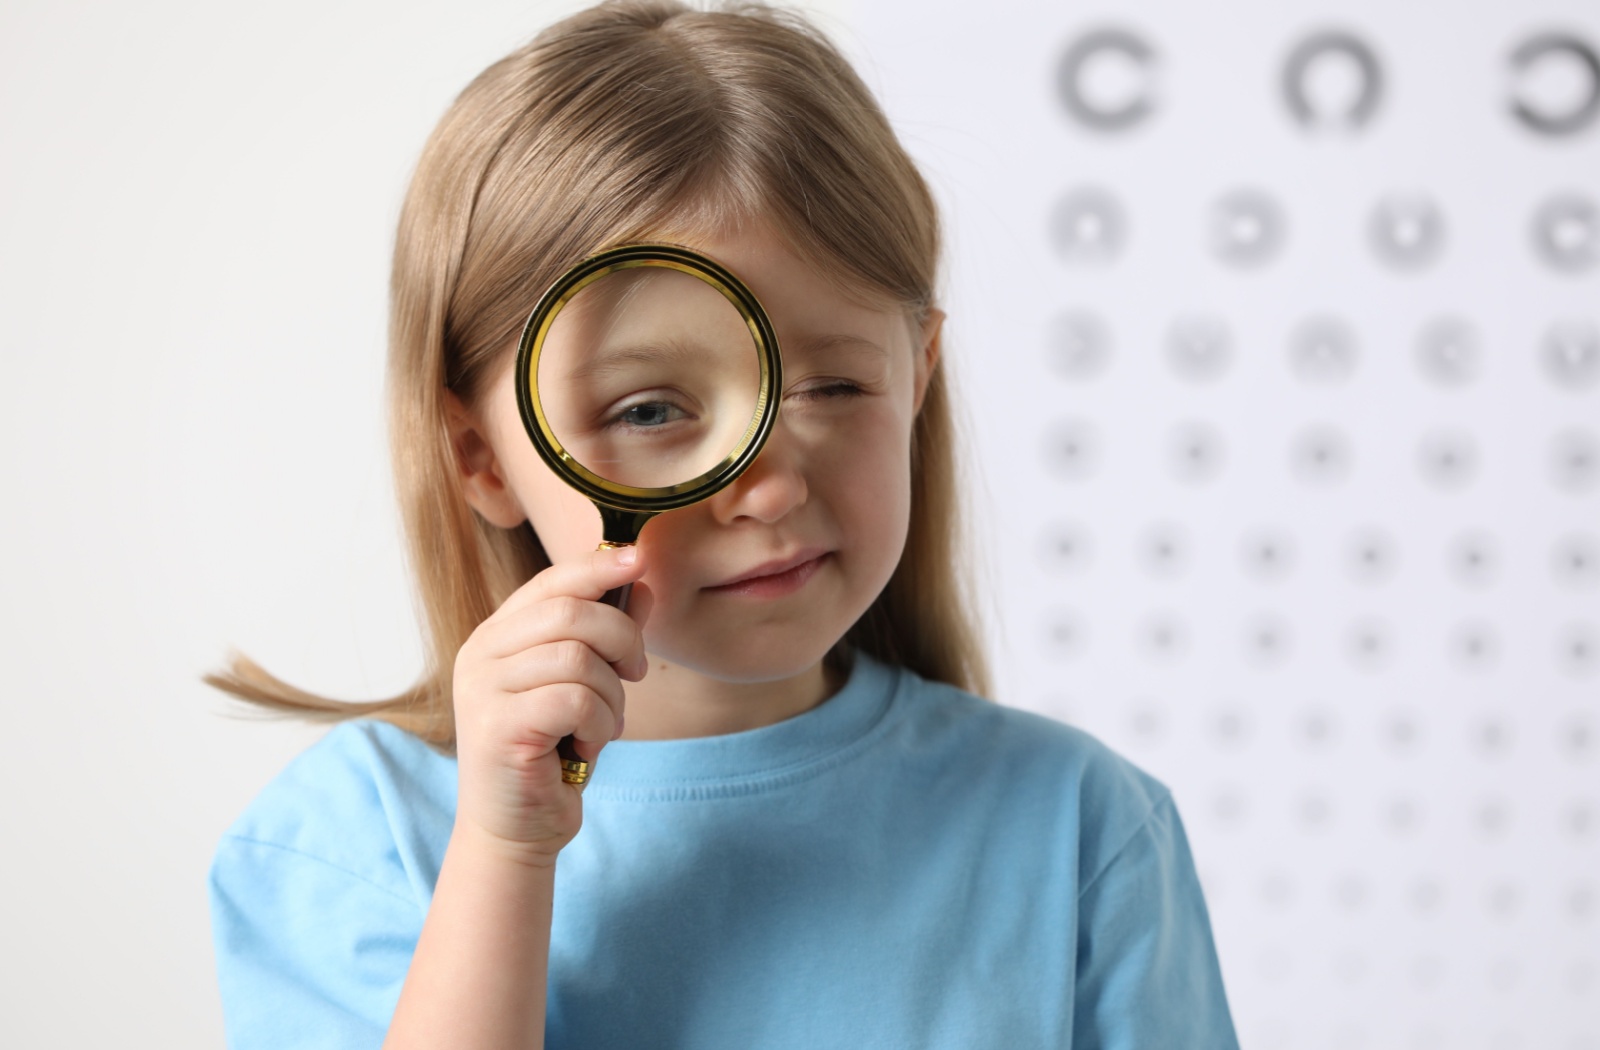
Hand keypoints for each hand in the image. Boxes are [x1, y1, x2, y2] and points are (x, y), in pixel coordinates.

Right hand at [450, 545, 648, 867]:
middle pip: (572, 612)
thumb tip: (641, 581)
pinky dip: (598, 724)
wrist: (518, 829)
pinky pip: (574, 699)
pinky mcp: (496, 726)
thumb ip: (606, 633)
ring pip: (579, 658)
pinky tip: (587, 747)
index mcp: (495, 636)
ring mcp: (482, 689)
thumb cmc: (553, 753)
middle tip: (634, 675)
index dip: (599, 567)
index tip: (639, 560)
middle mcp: (480, 654)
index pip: (550, 582)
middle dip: (622, 640)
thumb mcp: (586, 684)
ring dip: (611, 696)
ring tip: (602, 725)